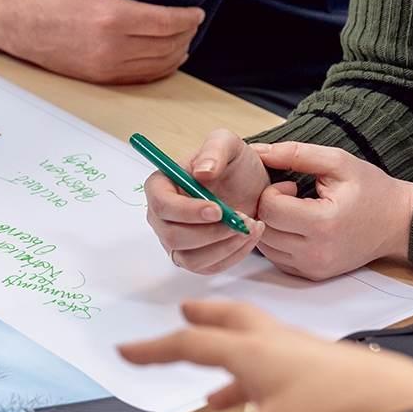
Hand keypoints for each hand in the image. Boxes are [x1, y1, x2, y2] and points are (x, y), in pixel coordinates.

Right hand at [0, 0, 204, 83]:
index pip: (166, 23)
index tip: (196, 11)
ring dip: (177, 53)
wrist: (16, 21)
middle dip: (187, 34)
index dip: (188, 18)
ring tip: (183, 38)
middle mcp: (109, 47)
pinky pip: (140, 78)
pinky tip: (165, 57)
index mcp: (109, 17)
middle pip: (167, 46)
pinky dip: (159, 69)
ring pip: (157, 66)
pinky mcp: (98, 78)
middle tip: (192, 22)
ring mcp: (103, 67)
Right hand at [144, 129, 270, 273]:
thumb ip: (214, 149)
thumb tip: (202, 173)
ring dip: (223, 246)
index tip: (217, 209)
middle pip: (173, 237)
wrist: (252, 186)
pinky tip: (248, 238)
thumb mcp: (228, 143)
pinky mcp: (194, 258)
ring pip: (189, 257)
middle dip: (210, 233)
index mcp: (160, 187)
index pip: (162, 206)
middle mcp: (161, 217)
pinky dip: (231, 256)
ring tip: (250, 227)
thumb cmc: (234, 165)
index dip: (187, 211)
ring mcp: (175, 241)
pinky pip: (207, 267)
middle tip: (242, 220)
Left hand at [253, 142, 412, 280]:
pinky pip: (277, 259)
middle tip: (288, 198)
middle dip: (268, 208)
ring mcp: (314, 267)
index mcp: (323, 223)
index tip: (290, 186)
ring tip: (292, 212)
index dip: (272, 192)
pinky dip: (278, 242)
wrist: (400, 223)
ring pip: (265, 247)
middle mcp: (316, 251)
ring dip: (270, 226)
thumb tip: (257, 151)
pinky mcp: (313, 274)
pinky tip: (295, 228)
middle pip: (263, 229)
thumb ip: (295, 153)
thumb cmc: (373, 191)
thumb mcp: (338, 162)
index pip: (270, 209)